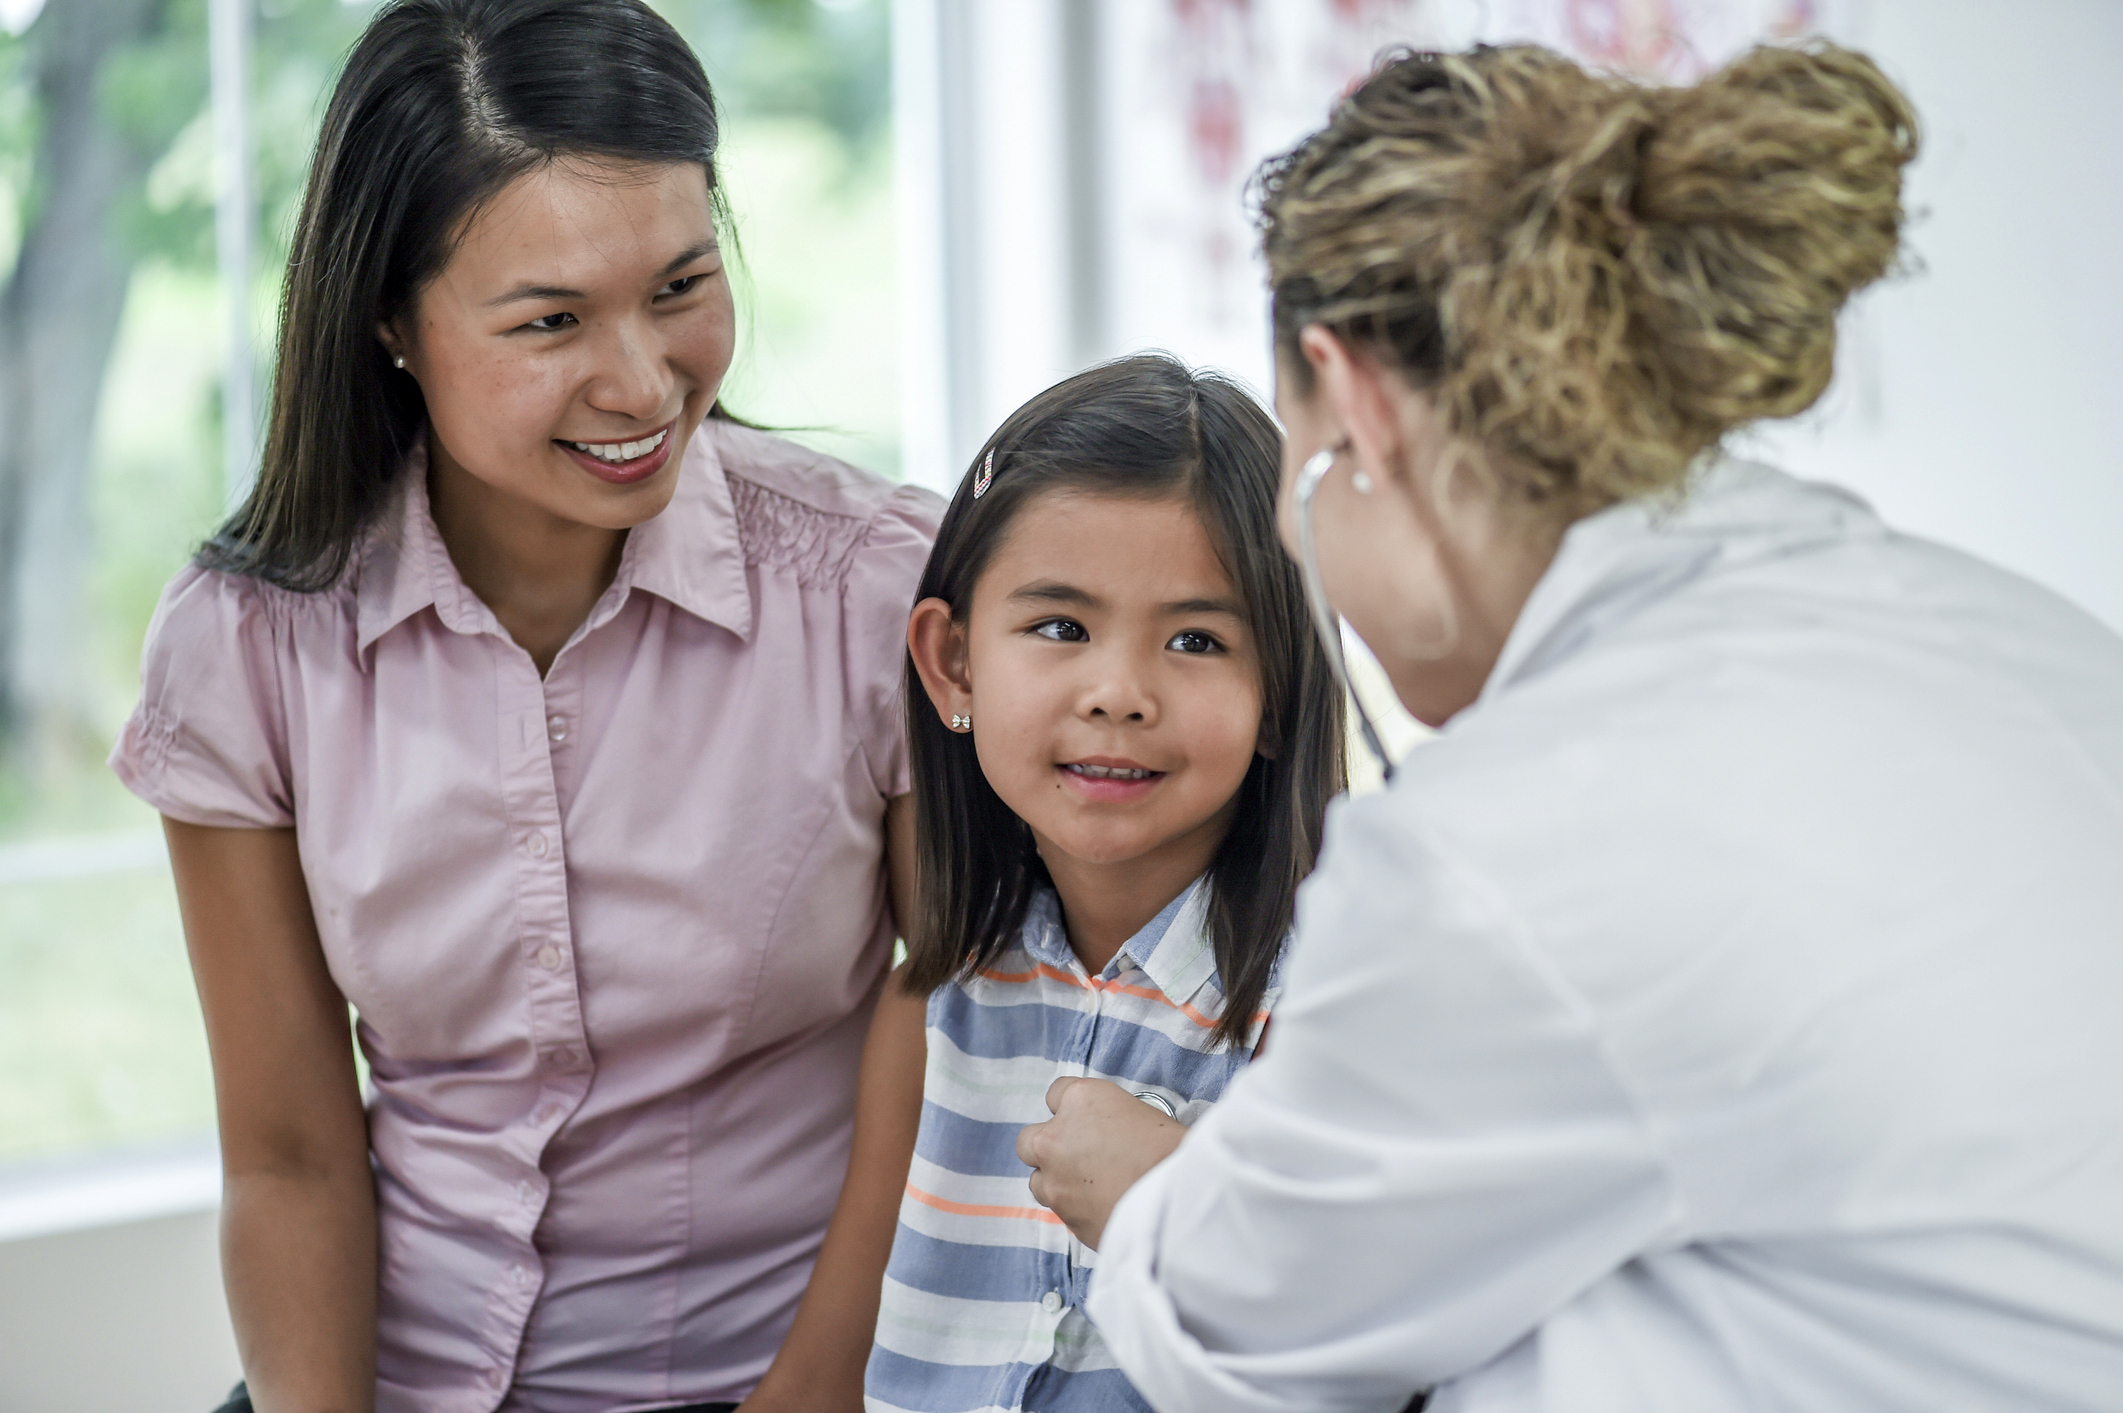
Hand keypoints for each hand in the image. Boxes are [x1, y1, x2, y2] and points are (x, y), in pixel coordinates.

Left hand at [1017, 1077, 1185, 1249]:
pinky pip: (1060, 1210)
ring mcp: (1054, 1181)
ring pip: (1038, 1180)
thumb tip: (1107, 1135)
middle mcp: (1056, 1138)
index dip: (1072, 1110)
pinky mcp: (1064, 1218)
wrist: (1182, 1204)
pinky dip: (1075, 1209)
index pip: (1056, 1093)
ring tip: (1092, 1187)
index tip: (1085, 1122)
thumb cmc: (1174, 1154)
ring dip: (1057, 1181)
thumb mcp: (1143, 1115)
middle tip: (1079, 1156)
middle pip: (1030, 1140)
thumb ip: (1110, 1120)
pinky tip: (1102, 1208)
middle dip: (1049, 1147)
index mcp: (1081, 1101)